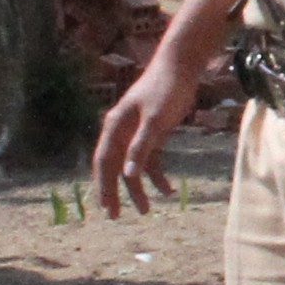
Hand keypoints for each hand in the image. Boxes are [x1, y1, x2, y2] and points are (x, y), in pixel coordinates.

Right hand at [93, 41, 213, 217]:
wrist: (181, 67)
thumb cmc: (165, 91)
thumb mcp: (155, 121)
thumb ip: (141, 148)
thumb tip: (128, 176)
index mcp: (115, 126)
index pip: (104, 162)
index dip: (103, 185)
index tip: (104, 207)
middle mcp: (122, 131)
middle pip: (114, 167)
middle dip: (115, 192)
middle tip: (115, 216)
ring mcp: (137, 132)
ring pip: (133, 166)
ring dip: (138, 188)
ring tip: (146, 210)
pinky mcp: (153, 133)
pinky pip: (150, 159)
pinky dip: (157, 174)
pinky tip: (167, 190)